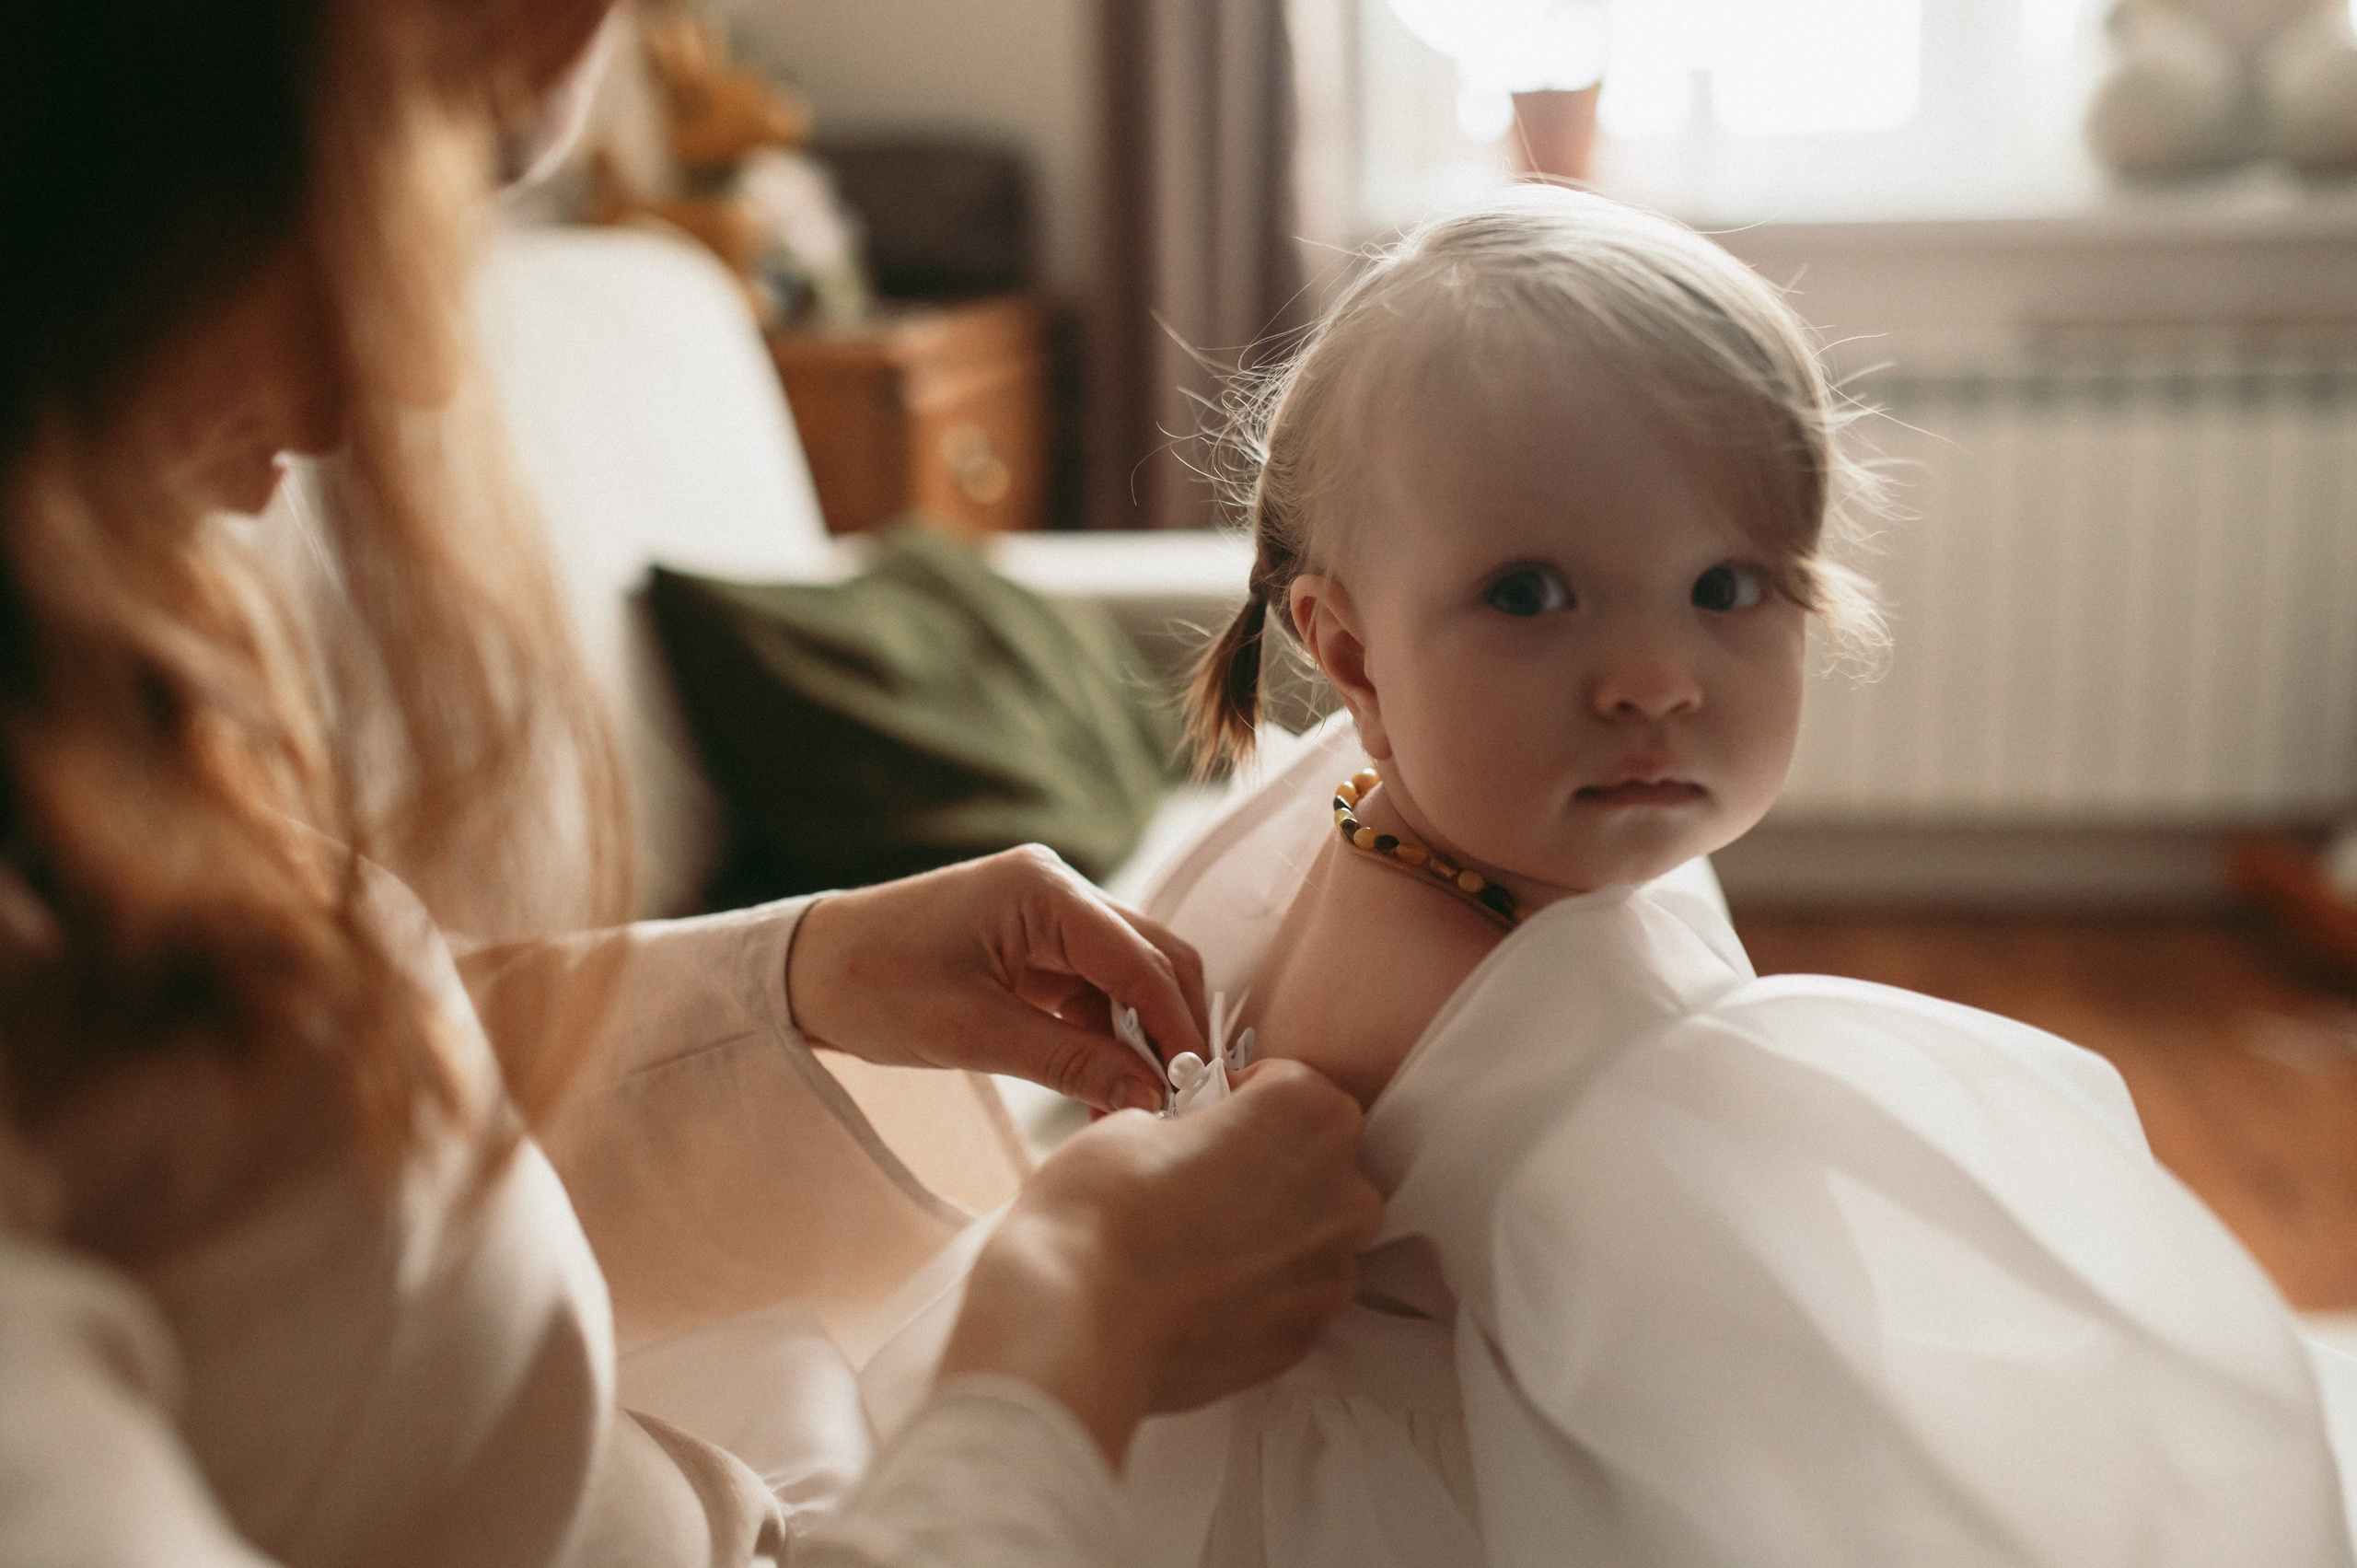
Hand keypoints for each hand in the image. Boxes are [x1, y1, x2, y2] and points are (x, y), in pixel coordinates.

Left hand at [785, 845, 1205, 1113]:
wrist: (805, 969)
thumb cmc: (872, 987)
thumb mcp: (971, 1034)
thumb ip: (1068, 1062)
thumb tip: (1150, 1095)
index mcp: (1043, 889)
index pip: (1140, 960)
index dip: (1176, 1027)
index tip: (1195, 1091)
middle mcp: (1058, 889)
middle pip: (1152, 957)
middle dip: (1172, 1029)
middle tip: (1182, 1102)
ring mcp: (1049, 914)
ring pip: (1129, 978)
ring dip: (1140, 1040)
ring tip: (1139, 1110)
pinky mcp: (1036, 944)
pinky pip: (1094, 991)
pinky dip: (1107, 1039)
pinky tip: (1106, 1091)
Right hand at [935, 1060, 1383, 1467]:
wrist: (1076, 1330)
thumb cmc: (1099, 1220)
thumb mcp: (1131, 1126)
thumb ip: (1188, 1129)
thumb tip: (1185, 1148)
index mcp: (1308, 1116)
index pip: (1294, 1086)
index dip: (1244, 1098)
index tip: (1212, 1115)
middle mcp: (1340, 1192)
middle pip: (1318, 1162)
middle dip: (1269, 1165)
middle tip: (1199, 1179)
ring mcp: (1330, 1271)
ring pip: (1311, 1233)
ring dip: (1269, 1230)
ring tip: (1193, 1243)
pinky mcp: (1306, 1335)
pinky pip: (1292, 1295)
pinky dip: (1259, 1290)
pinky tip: (1199, 1289)